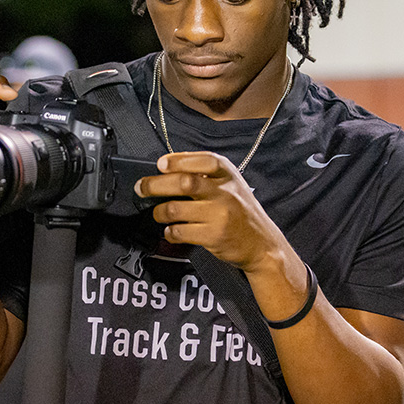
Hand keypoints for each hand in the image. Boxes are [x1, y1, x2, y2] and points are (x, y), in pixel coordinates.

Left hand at [134, 151, 288, 273]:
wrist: (261, 243)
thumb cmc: (240, 210)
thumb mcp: (231, 184)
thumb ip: (205, 173)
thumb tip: (167, 166)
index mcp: (228, 174)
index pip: (202, 160)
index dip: (178, 161)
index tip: (160, 164)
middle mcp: (225, 192)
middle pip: (184, 182)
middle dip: (156, 184)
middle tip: (141, 188)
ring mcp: (219, 215)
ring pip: (176, 208)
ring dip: (160, 212)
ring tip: (158, 213)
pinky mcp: (214, 236)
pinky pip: (180, 231)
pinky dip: (170, 232)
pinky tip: (171, 230)